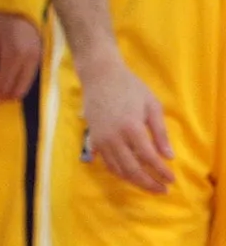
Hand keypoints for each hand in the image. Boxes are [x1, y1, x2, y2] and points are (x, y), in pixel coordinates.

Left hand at [0, 11, 40, 100]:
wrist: (16, 1)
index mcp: (14, 53)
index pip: (0, 87)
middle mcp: (29, 60)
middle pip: (11, 92)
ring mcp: (36, 60)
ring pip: (20, 90)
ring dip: (2, 93)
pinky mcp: (38, 59)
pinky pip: (25, 82)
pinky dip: (11, 85)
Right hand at [79, 55, 174, 192]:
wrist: (99, 74)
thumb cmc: (129, 87)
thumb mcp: (152, 105)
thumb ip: (160, 132)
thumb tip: (168, 157)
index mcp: (131, 128)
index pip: (149, 159)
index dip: (162, 172)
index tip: (172, 180)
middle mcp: (114, 137)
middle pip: (132, 169)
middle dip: (149, 183)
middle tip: (162, 189)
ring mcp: (101, 138)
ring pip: (117, 169)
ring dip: (133, 181)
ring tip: (147, 184)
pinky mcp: (93, 137)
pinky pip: (105, 161)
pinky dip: (117, 171)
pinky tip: (128, 173)